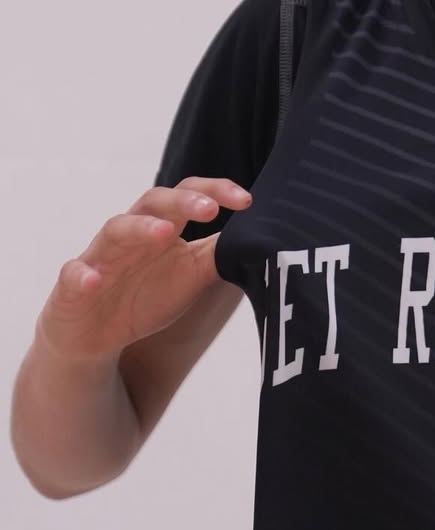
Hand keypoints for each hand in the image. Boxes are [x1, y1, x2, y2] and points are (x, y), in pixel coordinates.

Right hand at [36, 178, 252, 366]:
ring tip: (166, 233)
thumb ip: (221, 254)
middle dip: (182, 202)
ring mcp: (99, 257)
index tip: (247, 201)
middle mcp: (131, 234)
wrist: (94, 338)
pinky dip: (82, 275)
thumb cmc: (147, 296)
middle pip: (154, 203)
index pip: (189, 195)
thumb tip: (266, 237)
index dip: (216, 191)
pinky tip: (94, 279)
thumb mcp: (192, 276)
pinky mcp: (72, 286)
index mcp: (164, 228)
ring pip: (115, 230)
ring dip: (140, 229)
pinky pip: (73, 274)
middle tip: (211, 208)